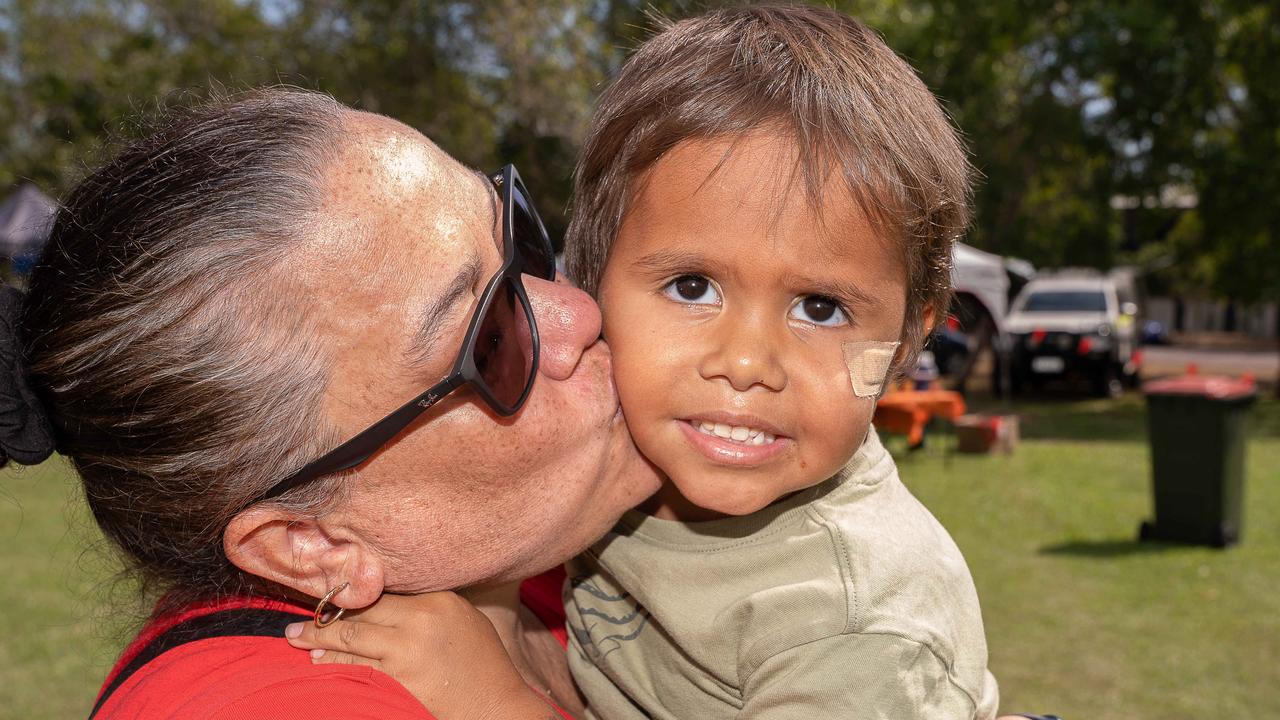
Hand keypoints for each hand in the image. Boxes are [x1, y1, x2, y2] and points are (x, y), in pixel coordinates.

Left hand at [285, 591, 560, 719]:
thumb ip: (429, 606)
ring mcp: (408, 651)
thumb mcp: (463, 619)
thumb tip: (388, 600)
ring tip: (295, 637)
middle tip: (296, 619)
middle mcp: (420, 620)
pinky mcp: (399, 680)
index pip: (383, 592)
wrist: (497, 705)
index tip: (328, 594)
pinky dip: (334, 663)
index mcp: (437, 600)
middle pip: (362, 612)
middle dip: (325, 615)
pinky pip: (357, 667)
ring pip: (352, 638)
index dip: (352, 595)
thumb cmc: (484, 663)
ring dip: (319, 639)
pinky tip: (317, 661)